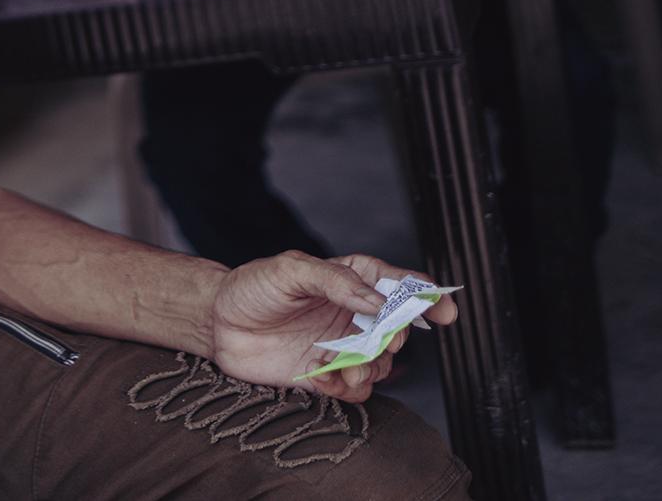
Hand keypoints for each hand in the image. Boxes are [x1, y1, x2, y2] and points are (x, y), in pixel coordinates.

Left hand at [206, 251, 458, 402]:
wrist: (218, 324)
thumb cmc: (252, 287)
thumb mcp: (290, 270)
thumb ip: (335, 281)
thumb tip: (376, 301)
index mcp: (351, 280)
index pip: (399, 285)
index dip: (425, 297)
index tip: (443, 311)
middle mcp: (354, 314)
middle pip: (398, 331)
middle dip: (393, 341)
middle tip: (377, 344)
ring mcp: (343, 346)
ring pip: (382, 365)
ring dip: (369, 370)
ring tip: (340, 369)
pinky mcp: (328, 376)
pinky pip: (357, 391)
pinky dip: (347, 390)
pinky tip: (321, 379)